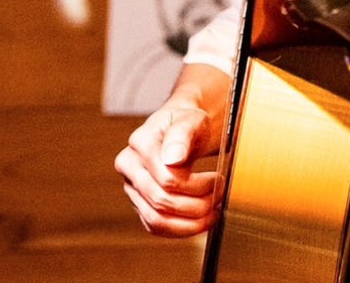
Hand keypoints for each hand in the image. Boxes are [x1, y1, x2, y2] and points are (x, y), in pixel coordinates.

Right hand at [114, 97, 220, 236]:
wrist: (184, 129)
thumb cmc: (189, 123)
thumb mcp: (192, 119)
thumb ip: (182, 134)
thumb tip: (172, 157)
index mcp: (141, 142)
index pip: (166, 177)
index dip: (197, 185)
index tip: (218, 179)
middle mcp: (130, 165)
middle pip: (161, 200)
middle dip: (197, 204)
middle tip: (219, 197)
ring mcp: (132, 186)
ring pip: (157, 219)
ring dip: (190, 223)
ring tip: (213, 213)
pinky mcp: (140, 203)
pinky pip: (156, 227)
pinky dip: (181, 229)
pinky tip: (201, 221)